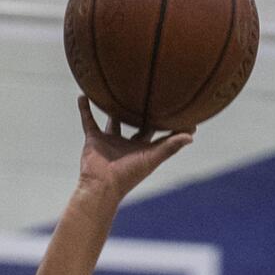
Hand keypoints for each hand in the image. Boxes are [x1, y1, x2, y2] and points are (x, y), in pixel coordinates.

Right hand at [76, 95, 193, 202]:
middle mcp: (127, 143)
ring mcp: (110, 141)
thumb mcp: (152, 159)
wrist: (101, 187)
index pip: (159, 132)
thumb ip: (170, 146)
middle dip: (142, 110)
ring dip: (112, 107)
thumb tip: (192, 136)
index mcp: (142, 148)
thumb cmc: (128, 176)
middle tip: (149, 90)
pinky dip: (85, 109)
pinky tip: (83, 95)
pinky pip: (88, 120)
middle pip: (137, 122)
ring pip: (112, 119)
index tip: (179, 108)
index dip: (169, 123)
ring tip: (115, 87)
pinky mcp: (94, 139)